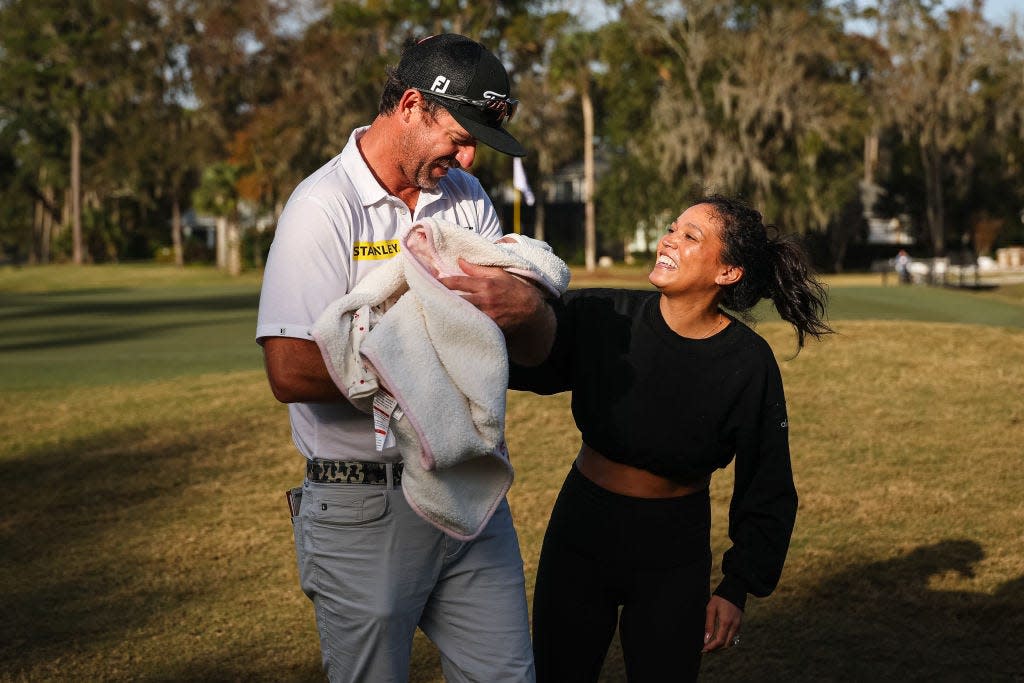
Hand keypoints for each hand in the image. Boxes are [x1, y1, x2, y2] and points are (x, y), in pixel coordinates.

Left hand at [439, 259, 555, 364]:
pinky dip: (458, 323)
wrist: (532, 313)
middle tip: (424, 295)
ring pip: (460, 313)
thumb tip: (460, 261)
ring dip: (446, 311)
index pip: (458, 282)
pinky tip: (447, 322)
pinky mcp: (488, 329)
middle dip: (440, 297)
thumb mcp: (500, 274)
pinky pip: (469, 325)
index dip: (443, 281)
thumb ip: (478, 269)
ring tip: (431, 309)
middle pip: (455, 299)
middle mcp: (484, 300)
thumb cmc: (515, 291)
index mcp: (486, 285)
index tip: (430, 280)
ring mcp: (486, 316)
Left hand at [702, 595, 742, 652]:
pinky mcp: (739, 624)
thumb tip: (706, 639)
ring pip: (730, 642)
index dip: (711, 647)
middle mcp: (734, 626)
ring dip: (721, 645)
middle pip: (725, 645)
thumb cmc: (720, 599)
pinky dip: (726, 640)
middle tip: (706, 648)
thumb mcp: (711, 609)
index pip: (719, 641)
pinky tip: (718, 638)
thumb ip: (709, 625)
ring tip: (710, 644)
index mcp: (726, 623)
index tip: (703, 649)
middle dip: (715, 648)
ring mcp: (738, 626)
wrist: (734, 590)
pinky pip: (733, 637)